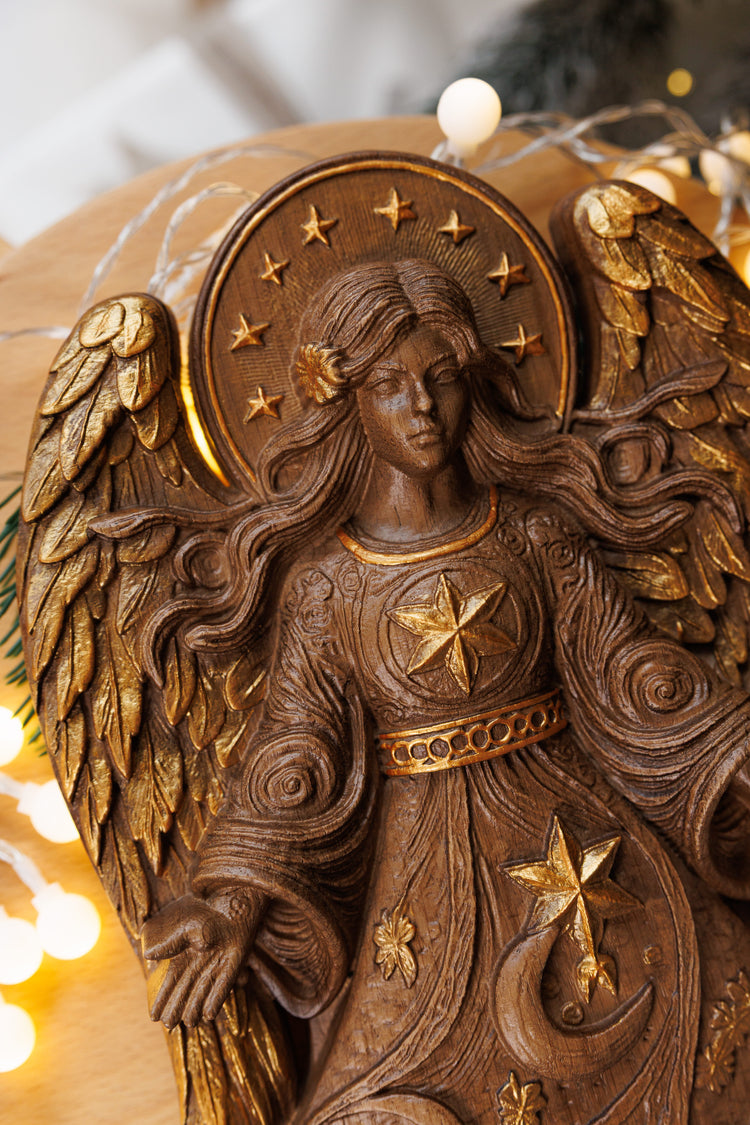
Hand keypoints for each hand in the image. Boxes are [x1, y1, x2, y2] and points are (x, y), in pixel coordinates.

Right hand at [141, 889, 262, 1027]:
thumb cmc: (209, 912)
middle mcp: (198, 964)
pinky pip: (223, 986)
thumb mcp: (186, 927)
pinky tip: (210, 1014)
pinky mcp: (233, 966)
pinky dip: (216, 1000)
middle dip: (177, 1007)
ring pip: (202, 991)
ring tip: (190, 1023)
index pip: (170, 981)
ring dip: (195, 1007)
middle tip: (169, 1025)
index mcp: (184, 955)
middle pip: (185, 990)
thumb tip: (148, 956)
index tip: (153, 1016)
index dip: (162, 998)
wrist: (234, 903)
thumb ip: (170, 943)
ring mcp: (215, 966)